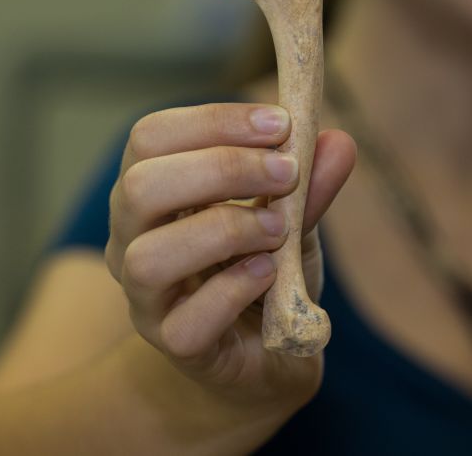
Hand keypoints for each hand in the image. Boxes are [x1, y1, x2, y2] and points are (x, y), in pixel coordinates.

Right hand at [104, 102, 355, 411]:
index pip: (151, 137)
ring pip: (150, 258)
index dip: (213, 121)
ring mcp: (147, 297)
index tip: (280, 124)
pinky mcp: (174, 344)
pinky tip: (270, 273)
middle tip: (286, 172)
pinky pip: (188, 320)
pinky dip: (236, 288)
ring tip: (279, 229)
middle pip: (139, 187)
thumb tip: (340, 143)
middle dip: (221, 168)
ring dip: (226, 231)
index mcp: (151, 190)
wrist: (270, 350)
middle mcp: (132, 239)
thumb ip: (309, 183)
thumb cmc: (266, 267)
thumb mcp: (293, 216)